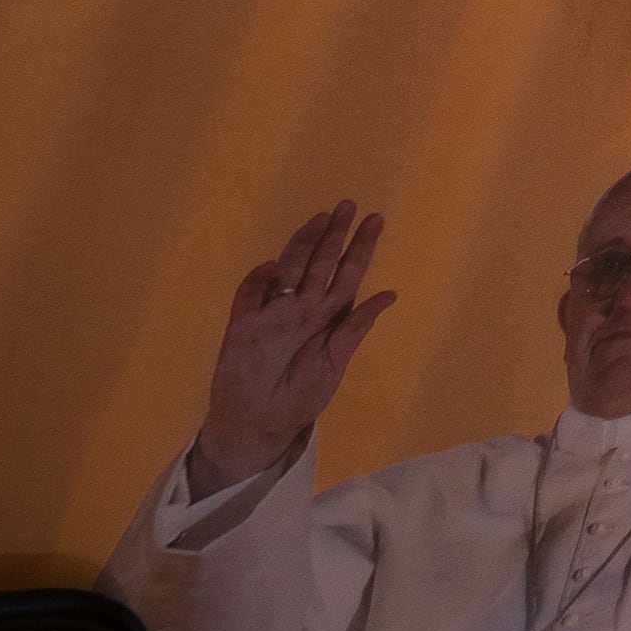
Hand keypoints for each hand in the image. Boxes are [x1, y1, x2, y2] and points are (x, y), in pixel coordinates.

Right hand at [187, 203, 396, 497]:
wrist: (261, 426)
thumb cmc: (300, 396)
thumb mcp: (336, 364)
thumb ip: (355, 329)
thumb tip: (388, 295)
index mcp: (325, 316)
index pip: (346, 275)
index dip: (360, 249)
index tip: (374, 220)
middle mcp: (301, 307)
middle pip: (319, 264)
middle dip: (334, 235)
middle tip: (348, 205)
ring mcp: (271, 313)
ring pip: (287, 269)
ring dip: (302, 245)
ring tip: (321, 219)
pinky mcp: (242, 327)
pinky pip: (249, 296)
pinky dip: (259, 282)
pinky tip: (272, 267)